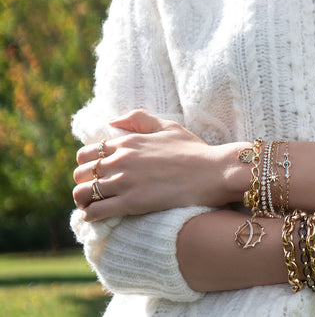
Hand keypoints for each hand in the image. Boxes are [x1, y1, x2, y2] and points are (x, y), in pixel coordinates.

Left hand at [72, 109, 245, 221]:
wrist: (213, 171)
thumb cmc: (194, 150)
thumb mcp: (168, 126)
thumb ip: (139, 118)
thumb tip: (111, 121)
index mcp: (128, 141)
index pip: (87, 152)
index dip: (86, 165)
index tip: (95, 174)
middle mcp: (121, 160)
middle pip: (79, 173)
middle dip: (83, 182)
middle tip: (94, 191)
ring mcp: (125, 181)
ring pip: (82, 193)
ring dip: (84, 201)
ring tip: (94, 206)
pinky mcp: (131, 202)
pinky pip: (95, 212)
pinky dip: (91, 216)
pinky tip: (99, 217)